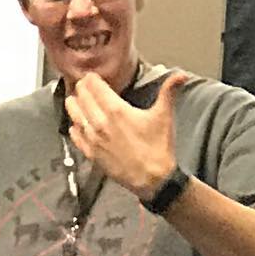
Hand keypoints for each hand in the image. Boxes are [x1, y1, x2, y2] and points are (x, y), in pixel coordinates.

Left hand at [65, 71, 189, 199]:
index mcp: (116, 110)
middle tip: (83, 85)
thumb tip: (181, 75)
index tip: (92, 76)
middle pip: (82, 97)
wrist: (153, 180)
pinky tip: (75, 125)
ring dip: (74, 105)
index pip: (95, 86)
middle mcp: (101, 123)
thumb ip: (169, 91)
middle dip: (82, 89)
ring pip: (74, 115)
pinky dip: (74, 128)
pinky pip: (76, 137)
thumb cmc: (158, 149)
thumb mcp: (164, 116)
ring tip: (74, 99)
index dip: (92, 78)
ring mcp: (94, 140)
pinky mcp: (92, 154)